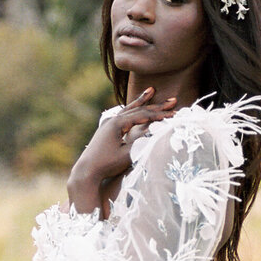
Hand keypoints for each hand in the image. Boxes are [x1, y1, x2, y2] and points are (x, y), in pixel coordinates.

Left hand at [67, 88, 176, 213]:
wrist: (86, 171)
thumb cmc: (107, 164)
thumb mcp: (128, 155)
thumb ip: (142, 142)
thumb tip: (156, 132)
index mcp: (117, 123)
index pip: (143, 116)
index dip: (159, 115)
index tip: (173, 114)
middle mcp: (112, 120)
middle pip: (138, 109)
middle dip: (156, 106)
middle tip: (172, 100)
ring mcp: (108, 123)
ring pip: (129, 109)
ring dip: (142, 101)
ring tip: (151, 90)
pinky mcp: (106, 129)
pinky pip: (123, 115)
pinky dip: (132, 109)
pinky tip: (136, 106)